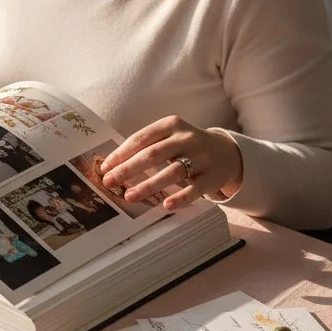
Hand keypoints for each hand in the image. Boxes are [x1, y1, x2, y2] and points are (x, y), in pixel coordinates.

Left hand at [98, 116, 243, 210]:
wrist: (227, 153)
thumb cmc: (186, 146)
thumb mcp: (169, 136)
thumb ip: (146, 145)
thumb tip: (113, 165)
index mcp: (171, 125)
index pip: (140, 139)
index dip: (121, 154)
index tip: (105, 168)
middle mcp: (186, 138)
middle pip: (153, 154)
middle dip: (128, 169)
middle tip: (109, 182)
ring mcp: (201, 158)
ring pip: (172, 172)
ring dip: (148, 185)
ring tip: (129, 196)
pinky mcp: (212, 177)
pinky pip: (194, 189)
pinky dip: (180, 198)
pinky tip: (165, 205)